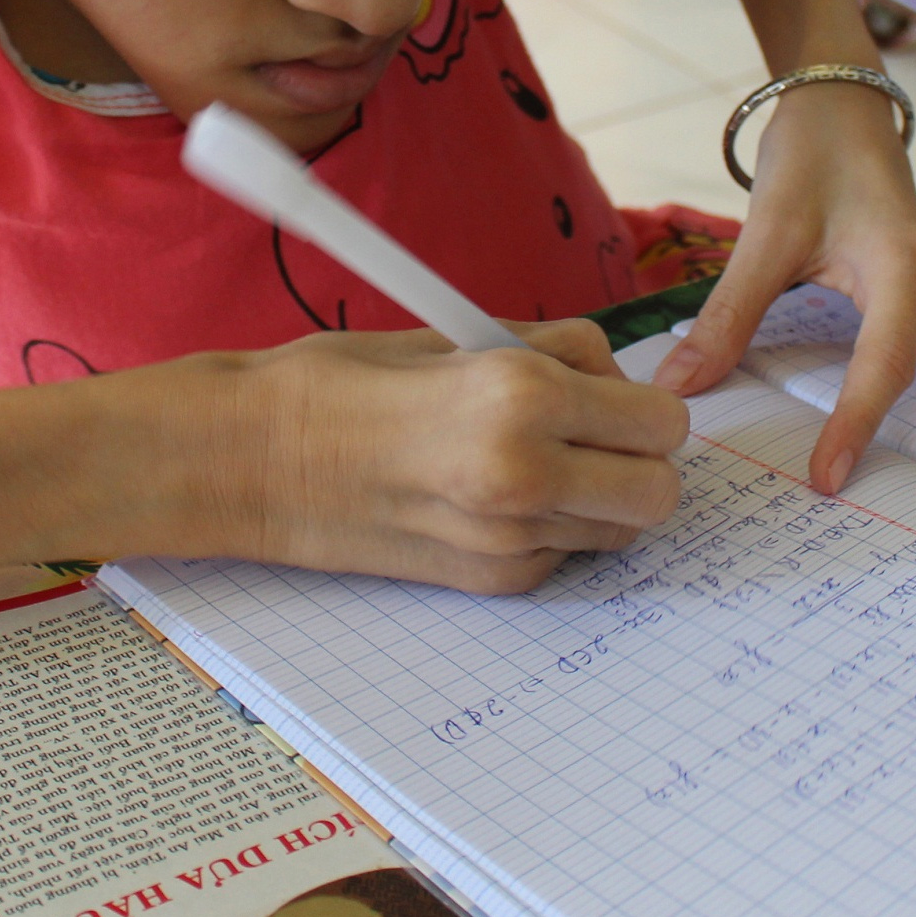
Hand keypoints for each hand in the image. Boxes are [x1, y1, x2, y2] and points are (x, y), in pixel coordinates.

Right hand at [186, 320, 688, 593]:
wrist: (253, 460)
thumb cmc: (341, 381)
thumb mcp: (454, 335)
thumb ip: (550, 353)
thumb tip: (613, 373)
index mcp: (522, 396)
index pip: (661, 421)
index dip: (642, 406)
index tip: (610, 396)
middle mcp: (526, 476)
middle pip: (659, 494)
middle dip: (639, 462)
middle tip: (591, 435)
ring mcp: (507, 540)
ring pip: (619, 532)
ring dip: (598, 499)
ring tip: (533, 463)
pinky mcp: (487, 581)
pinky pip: (563, 555)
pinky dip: (550, 529)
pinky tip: (490, 498)